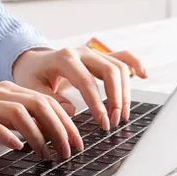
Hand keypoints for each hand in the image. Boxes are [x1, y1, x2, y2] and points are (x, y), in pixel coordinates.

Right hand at [0, 82, 83, 159]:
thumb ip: (13, 118)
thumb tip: (41, 133)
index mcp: (6, 90)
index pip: (46, 101)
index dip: (66, 121)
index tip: (77, 142)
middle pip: (39, 104)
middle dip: (60, 129)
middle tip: (70, 151)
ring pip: (20, 112)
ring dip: (39, 135)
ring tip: (48, 154)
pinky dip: (6, 134)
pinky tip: (17, 146)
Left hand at [12, 47, 147, 128]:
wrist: (32, 61)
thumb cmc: (32, 75)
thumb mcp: (32, 89)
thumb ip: (50, 100)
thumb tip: (71, 111)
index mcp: (64, 58)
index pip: (87, 82)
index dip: (98, 104)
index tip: (103, 123)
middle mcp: (82, 52)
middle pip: (110, 71)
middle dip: (116, 98)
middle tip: (115, 121)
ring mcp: (93, 53)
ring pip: (119, 67)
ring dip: (125, 92)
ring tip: (122, 114)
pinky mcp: (100, 57)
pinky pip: (122, 56)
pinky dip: (135, 65)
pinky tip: (144, 76)